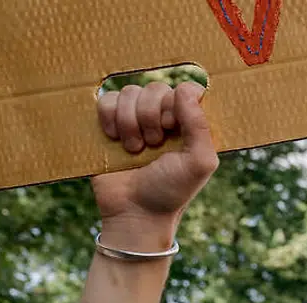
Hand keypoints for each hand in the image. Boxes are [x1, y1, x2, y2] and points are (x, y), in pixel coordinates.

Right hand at [92, 81, 217, 244]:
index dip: (177, 102)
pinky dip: (109, 117)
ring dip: (130, 121)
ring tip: (134, 149)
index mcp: (189, 125)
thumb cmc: (171, 191)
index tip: (172, 125)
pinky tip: (115, 140)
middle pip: (156, 87)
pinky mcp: (109, 124)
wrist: (134, 212)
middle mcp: (164, 118)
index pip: (187, 89)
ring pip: (130, 92)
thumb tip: (187, 89)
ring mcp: (136, 119)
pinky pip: (106, 99)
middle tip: (153, 144)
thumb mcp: (199, 163)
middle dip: (151, 116)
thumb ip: (200, 126)